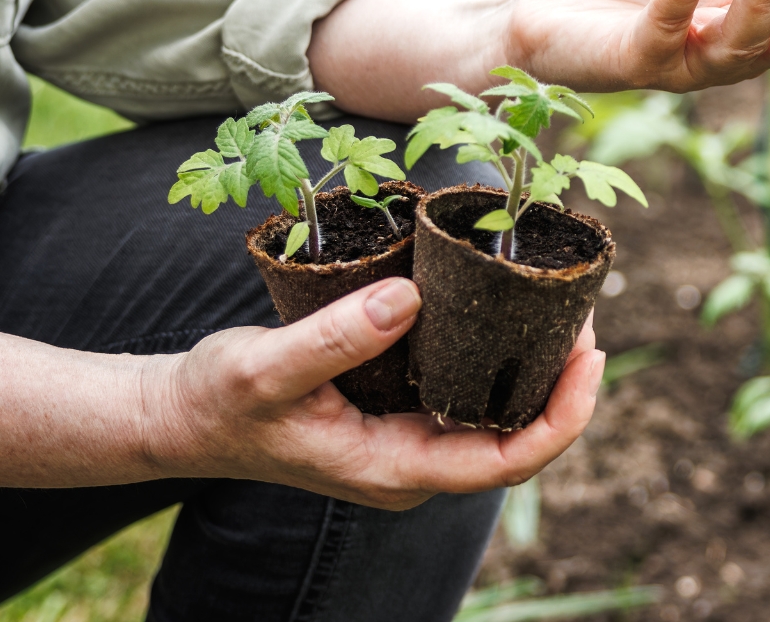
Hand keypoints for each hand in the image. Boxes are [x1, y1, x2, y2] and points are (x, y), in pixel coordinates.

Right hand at [145, 279, 600, 508]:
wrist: (180, 415)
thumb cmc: (217, 401)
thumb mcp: (265, 368)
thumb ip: (333, 340)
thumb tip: (407, 298)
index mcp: (393, 471)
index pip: (506, 462)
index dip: (561, 417)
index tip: (590, 359)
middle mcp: (412, 466)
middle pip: (517, 438)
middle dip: (562, 383)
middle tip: (585, 313)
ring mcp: (408, 443)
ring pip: (496, 415)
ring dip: (535, 368)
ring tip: (561, 304)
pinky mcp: (399, 414)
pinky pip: (467, 392)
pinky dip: (496, 354)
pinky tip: (508, 309)